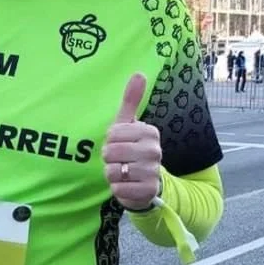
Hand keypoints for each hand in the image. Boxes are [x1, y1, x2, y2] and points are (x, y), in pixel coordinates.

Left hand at [102, 73, 161, 210]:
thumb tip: (138, 73)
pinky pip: (117, 189)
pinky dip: (117, 189)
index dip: (110, 141)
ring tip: (123, 173)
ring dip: (112, 174)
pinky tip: (126, 186)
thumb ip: (131, 101)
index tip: (120, 144)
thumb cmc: (133, 150)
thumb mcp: (130, 125)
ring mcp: (152, 171)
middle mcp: (154, 150)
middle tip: (119, 160)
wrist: (147, 183)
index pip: (112, 133)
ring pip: (112, 171)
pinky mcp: (147, 191)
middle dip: (109, 159)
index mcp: (149, 132)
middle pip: (110, 152)